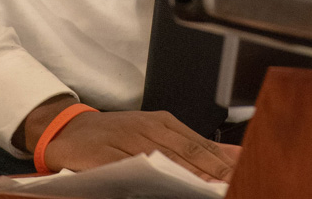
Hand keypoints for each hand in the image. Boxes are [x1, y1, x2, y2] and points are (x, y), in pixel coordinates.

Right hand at [19, 96, 238, 181]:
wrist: (70, 130)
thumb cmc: (116, 135)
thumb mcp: (154, 133)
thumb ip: (191, 146)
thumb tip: (232, 156)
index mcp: (163, 123)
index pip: (199, 144)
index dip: (220, 161)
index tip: (241, 173)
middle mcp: (147, 129)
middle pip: (186, 153)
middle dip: (210, 171)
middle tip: (231, 183)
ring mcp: (126, 141)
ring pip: (162, 160)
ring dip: (186, 175)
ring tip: (207, 188)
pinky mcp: (104, 156)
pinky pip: (130, 167)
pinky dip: (147, 176)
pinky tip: (163, 185)